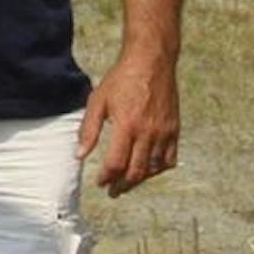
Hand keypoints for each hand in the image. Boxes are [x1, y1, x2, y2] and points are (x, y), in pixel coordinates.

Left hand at [78, 49, 180, 195]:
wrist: (150, 63)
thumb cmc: (120, 79)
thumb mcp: (98, 100)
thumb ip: (89, 129)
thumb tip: (79, 155)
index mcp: (126, 126)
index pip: (116, 163)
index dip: (106, 177)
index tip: (100, 182)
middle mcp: (147, 133)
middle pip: (136, 171)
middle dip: (122, 185)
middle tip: (112, 190)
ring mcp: (164, 133)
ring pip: (153, 169)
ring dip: (139, 179)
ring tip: (126, 182)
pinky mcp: (174, 131)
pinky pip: (169, 160)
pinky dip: (158, 169)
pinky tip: (148, 169)